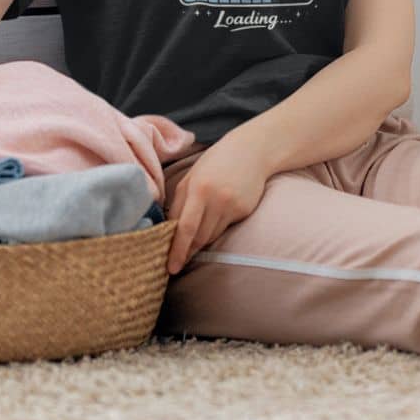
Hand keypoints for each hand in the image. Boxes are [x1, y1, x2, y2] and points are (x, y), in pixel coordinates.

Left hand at [165, 131, 269, 275]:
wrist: (252, 150)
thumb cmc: (215, 162)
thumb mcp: (192, 177)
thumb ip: (179, 202)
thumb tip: (167, 230)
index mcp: (199, 188)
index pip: (186, 227)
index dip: (177, 250)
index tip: (171, 268)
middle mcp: (217, 199)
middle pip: (200, 237)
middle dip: (187, 251)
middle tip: (177, 262)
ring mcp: (233, 206)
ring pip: (212, 236)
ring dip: (201, 240)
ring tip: (194, 238)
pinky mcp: (244, 210)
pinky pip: (225, 228)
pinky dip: (216, 228)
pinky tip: (216, 216)